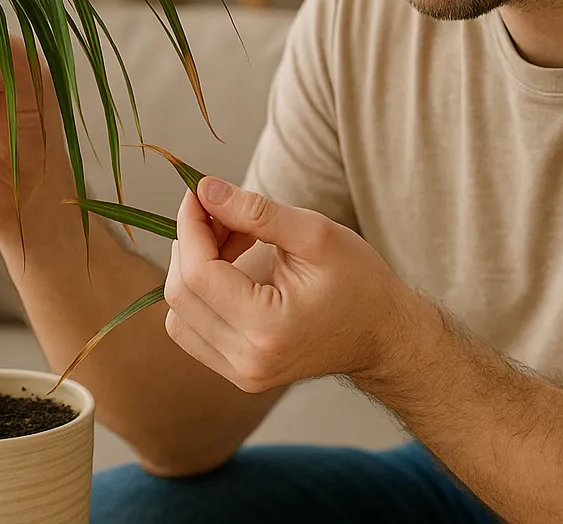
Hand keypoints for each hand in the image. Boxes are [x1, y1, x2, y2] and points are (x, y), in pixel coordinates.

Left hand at [162, 176, 415, 392]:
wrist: (383, 335)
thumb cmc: (360, 283)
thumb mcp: (316, 235)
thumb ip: (255, 212)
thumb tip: (204, 190)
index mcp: (268, 329)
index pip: (199, 274)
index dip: (190, 226)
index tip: (198, 192)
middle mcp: (247, 361)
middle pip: (181, 294)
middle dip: (191, 242)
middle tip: (220, 210)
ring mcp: (241, 373)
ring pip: (179, 314)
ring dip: (194, 267)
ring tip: (233, 240)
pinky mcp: (238, 372)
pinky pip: (192, 329)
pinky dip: (201, 292)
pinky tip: (231, 268)